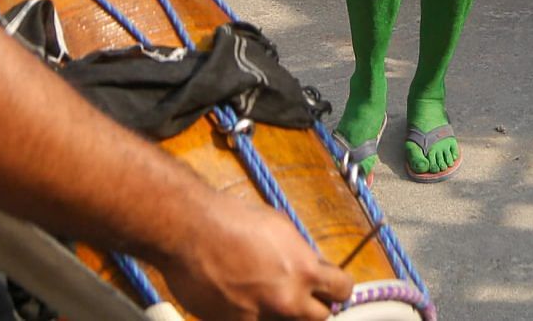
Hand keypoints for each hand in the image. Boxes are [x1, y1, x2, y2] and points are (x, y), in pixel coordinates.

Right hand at [161, 191, 351, 320]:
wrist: (191, 231)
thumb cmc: (232, 220)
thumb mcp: (280, 228)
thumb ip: (300, 254)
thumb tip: (310, 266)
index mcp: (304, 270)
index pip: (342, 290)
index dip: (336, 288)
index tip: (329, 287)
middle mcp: (287, 299)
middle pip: (319, 317)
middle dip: (312, 305)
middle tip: (298, 294)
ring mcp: (260, 317)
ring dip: (280, 312)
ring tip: (263, 293)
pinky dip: (250, 314)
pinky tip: (237, 297)